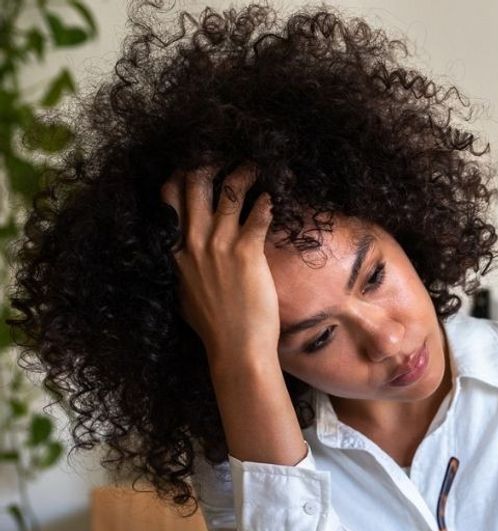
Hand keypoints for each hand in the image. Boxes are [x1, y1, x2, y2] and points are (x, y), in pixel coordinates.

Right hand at [161, 164, 277, 362]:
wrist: (235, 347)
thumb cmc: (212, 326)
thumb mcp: (183, 293)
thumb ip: (182, 268)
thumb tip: (184, 257)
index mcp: (174, 251)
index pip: (168, 201)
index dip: (179, 179)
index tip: (190, 167)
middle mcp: (193, 243)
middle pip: (195, 188)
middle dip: (208, 166)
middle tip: (221, 157)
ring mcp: (219, 246)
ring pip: (228, 194)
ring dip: (241, 176)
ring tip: (251, 167)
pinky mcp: (247, 253)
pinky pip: (257, 216)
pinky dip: (264, 203)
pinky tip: (270, 198)